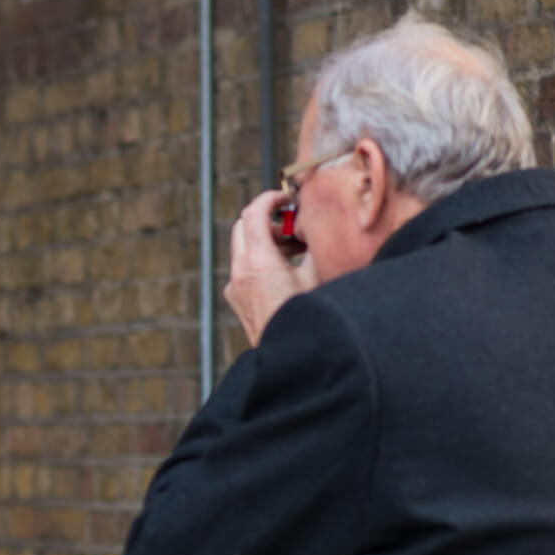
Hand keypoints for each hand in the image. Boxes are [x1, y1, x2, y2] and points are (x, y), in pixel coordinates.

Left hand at [226, 190, 319, 346]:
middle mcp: (239, 271)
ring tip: (297, 249)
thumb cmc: (305, 317)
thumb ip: (316, 247)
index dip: (270, 198)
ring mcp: (234, 286)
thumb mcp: (318, 277)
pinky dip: (261, 258)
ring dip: (266, 240)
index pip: (254, 213)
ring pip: (244, 247)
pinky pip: (244, 267)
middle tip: (292, 224)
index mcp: (257, 261)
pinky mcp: (236, 299)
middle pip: (244, 226)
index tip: (287, 197)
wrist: (288, 356)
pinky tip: (286, 269)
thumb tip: (320, 228)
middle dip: (268, 219)